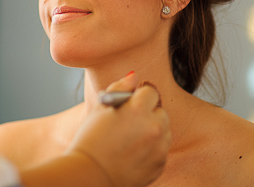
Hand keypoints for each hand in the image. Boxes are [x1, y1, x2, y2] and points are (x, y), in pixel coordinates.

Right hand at [66, 72, 170, 186]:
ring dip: (153, 131)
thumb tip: (133, 77)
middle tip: (130, 124)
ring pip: (164, 130)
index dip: (138, 97)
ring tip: (131, 140)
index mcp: (138, 108)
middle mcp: (154, 126)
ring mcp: (159, 147)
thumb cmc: (90, 141)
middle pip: (160, 111)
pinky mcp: (160, 164)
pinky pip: (162, 149)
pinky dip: (152, 150)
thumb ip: (119, 88)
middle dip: (148, 114)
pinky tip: (133, 153)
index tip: (129, 105)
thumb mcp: (100, 108)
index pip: (150, 91)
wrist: (89, 177)